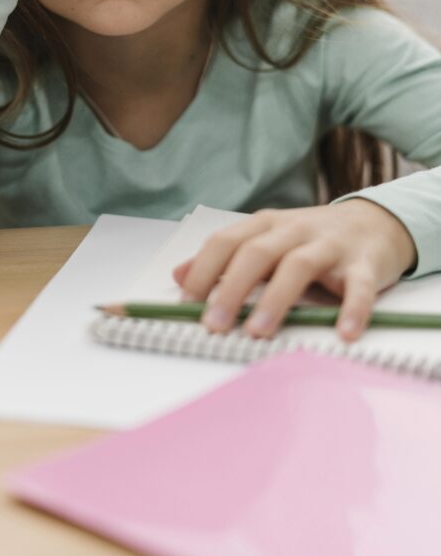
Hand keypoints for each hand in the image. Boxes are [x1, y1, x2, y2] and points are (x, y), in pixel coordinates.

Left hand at [172, 200, 417, 341]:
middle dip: (231, 290)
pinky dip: (352, 309)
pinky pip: (359, 286)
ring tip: (259, 333)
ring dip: (276, 300)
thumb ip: (224, 258)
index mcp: (265, 225)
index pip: (225, 242)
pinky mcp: (365, 264)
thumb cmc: (312, 238)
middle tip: (214, 325)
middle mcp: (294, 230)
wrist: (376, 222)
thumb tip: (178, 275)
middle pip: (257, 254)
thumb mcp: (265, 240)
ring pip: (298, 266)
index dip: (203, 272)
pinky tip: (343, 333)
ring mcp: (330, 245)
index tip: (185, 305)